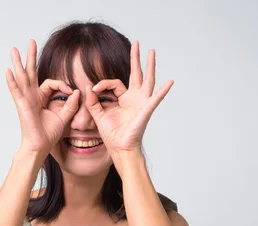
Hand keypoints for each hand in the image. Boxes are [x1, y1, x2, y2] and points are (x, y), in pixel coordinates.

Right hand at [6, 40, 79, 155]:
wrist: (40, 146)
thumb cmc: (48, 134)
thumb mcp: (64, 117)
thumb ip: (71, 104)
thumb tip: (78, 91)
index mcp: (41, 98)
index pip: (51, 83)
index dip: (63, 84)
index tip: (72, 91)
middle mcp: (32, 96)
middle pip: (31, 72)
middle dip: (31, 57)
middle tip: (31, 41)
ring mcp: (25, 99)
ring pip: (22, 77)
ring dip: (18, 62)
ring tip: (14, 49)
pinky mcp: (22, 105)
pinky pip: (16, 91)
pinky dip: (11, 81)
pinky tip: (8, 70)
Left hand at [84, 41, 173, 156]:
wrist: (119, 149)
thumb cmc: (112, 135)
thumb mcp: (99, 116)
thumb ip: (92, 102)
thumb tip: (87, 88)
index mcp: (123, 99)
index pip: (114, 83)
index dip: (102, 83)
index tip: (93, 89)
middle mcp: (134, 99)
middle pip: (136, 74)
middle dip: (136, 59)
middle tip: (137, 43)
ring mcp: (142, 103)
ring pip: (147, 80)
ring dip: (150, 66)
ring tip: (152, 52)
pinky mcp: (145, 110)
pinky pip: (155, 99)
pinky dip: (163, 91)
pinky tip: (169, 82)